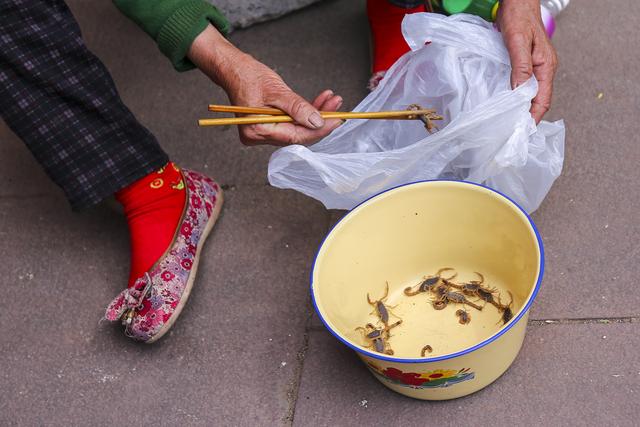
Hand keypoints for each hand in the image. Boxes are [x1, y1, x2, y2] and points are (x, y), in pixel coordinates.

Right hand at [188, 25, 342, 145]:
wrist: (233, 68)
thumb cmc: (248, 76)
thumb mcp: (277, 91)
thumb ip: (298, 109)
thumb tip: (317, 122)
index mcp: (257, 131)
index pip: (295, 137)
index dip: (318, 129)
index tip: (336, 120)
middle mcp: (259, 136)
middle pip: (298, 134)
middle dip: (319, 121)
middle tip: (336, 106)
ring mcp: (263, 132)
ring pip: (296, 128)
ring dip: (315, 115)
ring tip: (331, 100)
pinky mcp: (268, 125)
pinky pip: (290, 123)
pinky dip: (304, 113)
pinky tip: (319, 102)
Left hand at [496, 0, 557, 122]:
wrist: (518, 2)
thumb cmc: (519, 18)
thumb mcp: (518, 42)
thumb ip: (520, 66)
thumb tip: (520, 91)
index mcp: (546, 66)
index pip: (543, 99)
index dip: (534, 116)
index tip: (523, 131)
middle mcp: (543, 69)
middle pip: (538, 99)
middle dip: (528, 117)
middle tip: (513, 133)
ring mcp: (535, 67)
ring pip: (531, 94)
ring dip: (522, 109)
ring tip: (510, 124)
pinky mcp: (526, 65)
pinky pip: (524, 85)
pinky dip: (517, 97)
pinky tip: (506, 105)